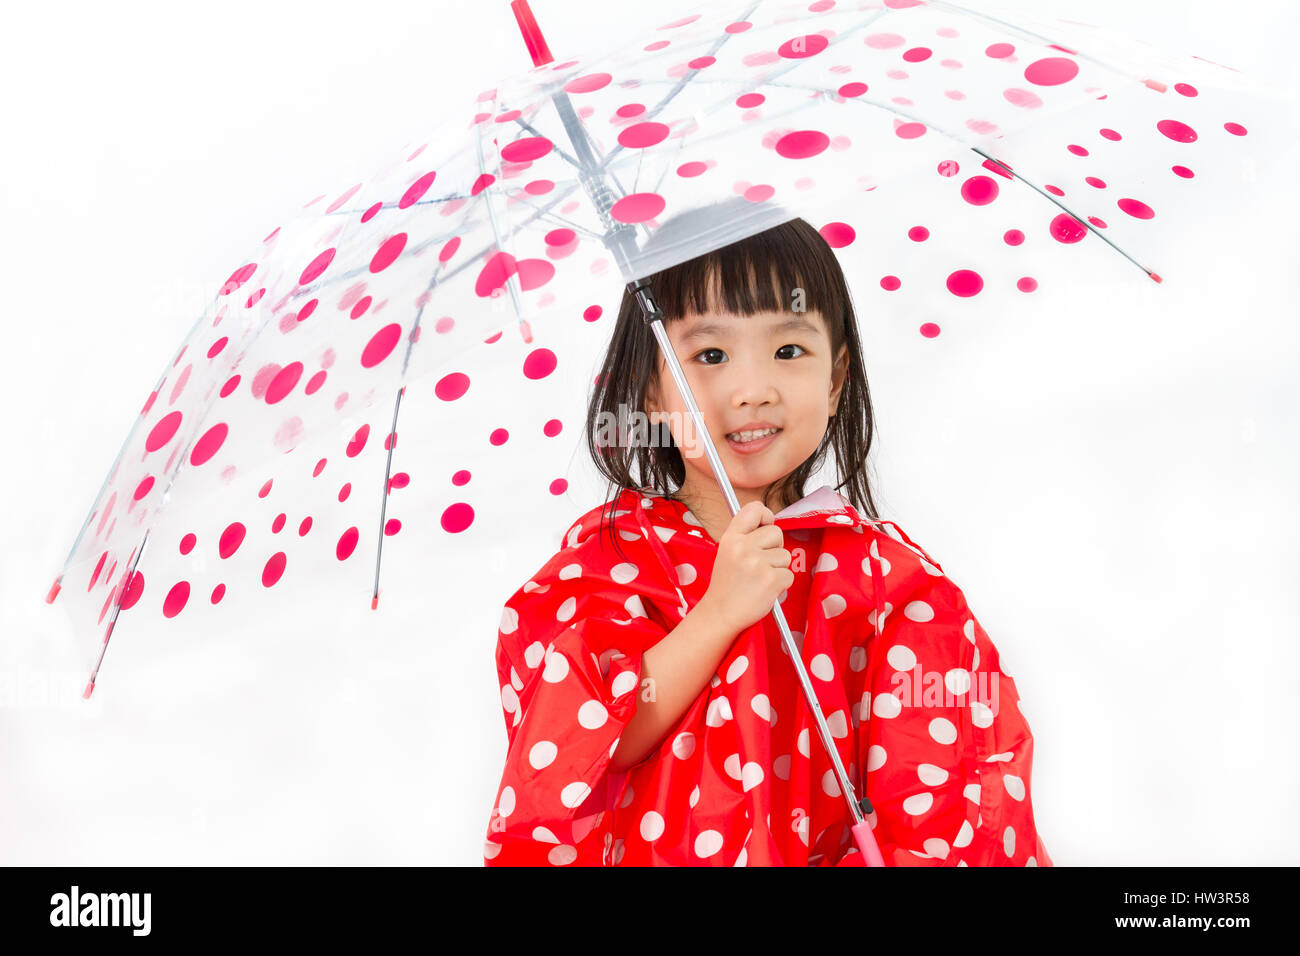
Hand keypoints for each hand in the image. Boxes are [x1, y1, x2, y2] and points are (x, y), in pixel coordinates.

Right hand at [697, 500, 793, 634]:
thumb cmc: (727, 585)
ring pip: (785, 555)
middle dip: (775, 548)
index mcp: (731, 538)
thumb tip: (769, 523)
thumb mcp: (727, 552)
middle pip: (776, 532)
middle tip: (760, 564)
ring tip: (760, 579)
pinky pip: (789, 575)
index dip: (766, 516)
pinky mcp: (771, 580)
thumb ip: (746, 536)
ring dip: (778, 568)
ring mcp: (757, 564)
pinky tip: (765, 590)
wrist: (721, 613)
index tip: (765, 527)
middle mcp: (743, 547)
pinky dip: (781, 584)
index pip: (755, 509)